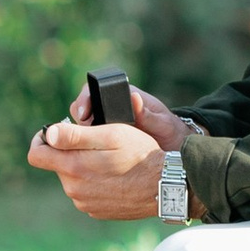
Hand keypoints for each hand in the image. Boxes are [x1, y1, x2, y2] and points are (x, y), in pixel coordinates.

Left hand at [26, 117, 174, 218]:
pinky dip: (94, 182)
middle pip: (57, 165)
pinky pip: (86, 192)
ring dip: (83, 167)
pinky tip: (115, 177)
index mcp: (72, 167)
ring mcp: (84, 203)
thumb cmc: (140, 154)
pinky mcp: (96, 211)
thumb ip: (74, 135)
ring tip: (109, 160)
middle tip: (96, 143)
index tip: (56, 131)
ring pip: (72, 178)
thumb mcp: (110, 134)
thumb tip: (48, 134)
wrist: (165, 185)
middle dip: (69, 152)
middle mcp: (73, 189)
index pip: (36, 155)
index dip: (42, 139)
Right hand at [60, 77, 187, 147]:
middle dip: (77, 120)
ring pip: (80, 128)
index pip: (94, 91)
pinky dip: (84, 150)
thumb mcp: (162, 123)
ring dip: (78, 137)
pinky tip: (89, 159)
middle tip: (81, 133)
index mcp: (122, 97)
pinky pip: (86, 144)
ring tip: (85, 148)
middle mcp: (110, 110)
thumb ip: (148, 114)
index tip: (84, 114)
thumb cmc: (169, 131)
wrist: (172, 150)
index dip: (85, 100)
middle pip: (82, 109)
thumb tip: (134, 98)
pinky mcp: (102, 143)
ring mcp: (104, 126)